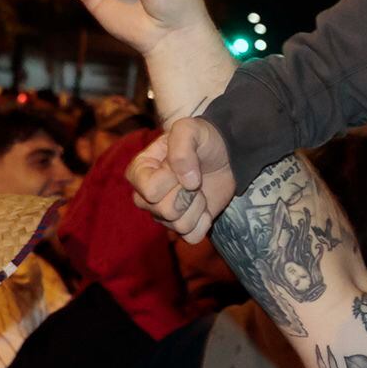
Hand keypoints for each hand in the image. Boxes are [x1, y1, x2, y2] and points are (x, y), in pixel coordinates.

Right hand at [125, 120, 236, 243]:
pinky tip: (205, 206)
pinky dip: (204, 222)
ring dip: (197, 206)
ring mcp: (164, 213)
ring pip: (179, 226)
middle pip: (164, 211)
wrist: (226, 152)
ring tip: (198, 189)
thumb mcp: (190, 129)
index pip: (150, 191)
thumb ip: (182, 148)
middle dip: (187, 194)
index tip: (182, 164)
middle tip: (194, 178)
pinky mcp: (184, 225)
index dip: (172, 179)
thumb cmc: (202, 139)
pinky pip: (191, 237)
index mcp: (140, 171)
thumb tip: (188, 183)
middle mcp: (146, 196)